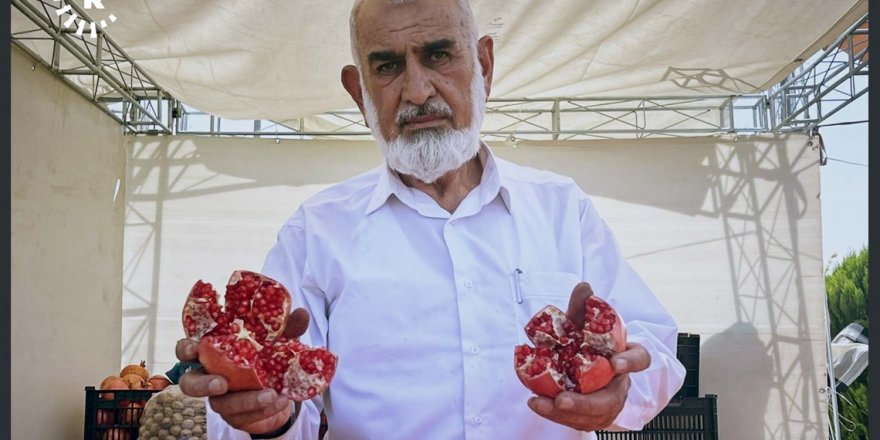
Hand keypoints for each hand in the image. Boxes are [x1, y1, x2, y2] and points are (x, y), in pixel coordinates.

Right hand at [175, 308, 310, 433]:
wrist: (284, 389)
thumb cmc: (269, 357)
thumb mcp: (280, 340)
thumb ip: (286, 327)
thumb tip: (301, 314)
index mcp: (214, 351)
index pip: (187, 350)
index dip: (185, 349)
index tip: (194, 348)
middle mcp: (211, 375)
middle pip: (190, 383)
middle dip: (203, 385)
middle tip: (223, 383)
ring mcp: (221, 398)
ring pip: (221, 404)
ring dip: (246, 401)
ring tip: (271, 395)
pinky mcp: (235, 415)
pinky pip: (243, 417)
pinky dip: (262, 410)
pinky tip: (280, 401)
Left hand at [526, 282, 650, 430]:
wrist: (582, 365)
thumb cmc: (588, 344)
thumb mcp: (585, 325)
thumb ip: (584, 308)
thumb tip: (584, 287)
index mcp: (625, 357)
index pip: (639, 359)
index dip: (630, 363)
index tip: (615, 363)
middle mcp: (619, 384)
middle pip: (610, 399)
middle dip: (586, 403)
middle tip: (563, 399)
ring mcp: (607, 404)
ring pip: (591, 415)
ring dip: (564, 413)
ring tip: (541, 403)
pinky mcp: (591, 417)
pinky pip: (576, 421)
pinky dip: (555, 416)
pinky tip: (537, 404)